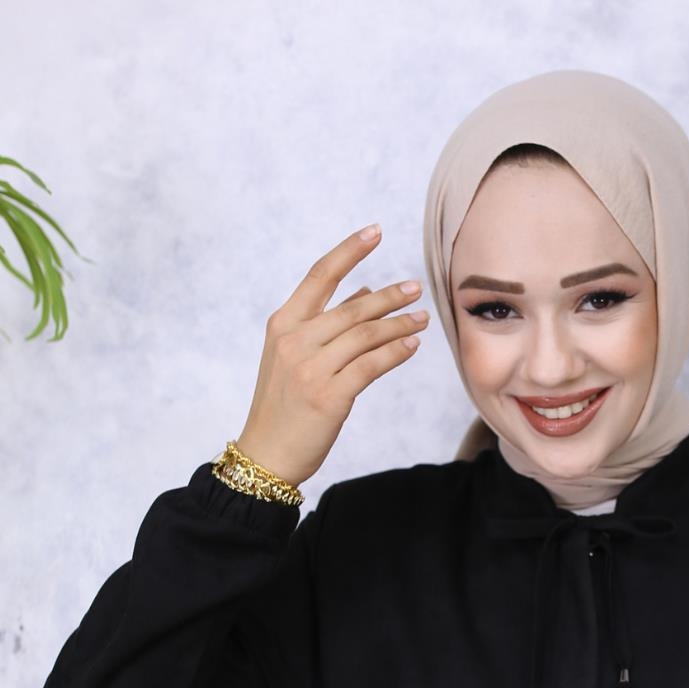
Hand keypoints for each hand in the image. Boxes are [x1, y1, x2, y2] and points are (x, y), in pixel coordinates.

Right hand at [234, 224, 429, 489]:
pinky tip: (411, 346)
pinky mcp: (329, 396)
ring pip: (365, 335)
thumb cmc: (283, 407)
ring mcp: (311, 368)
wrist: (266, 454)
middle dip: (388, 297)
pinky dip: (395, 353)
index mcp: (283, 325)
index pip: (320, 276)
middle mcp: (295, 341)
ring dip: (398, 324)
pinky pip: (371, 366)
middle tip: (415, 288)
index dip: (349, 251)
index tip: (375, 231)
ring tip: (422, 318)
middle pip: (352, 308)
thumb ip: (326, 323)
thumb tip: (363, 291)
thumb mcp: (294, 357)